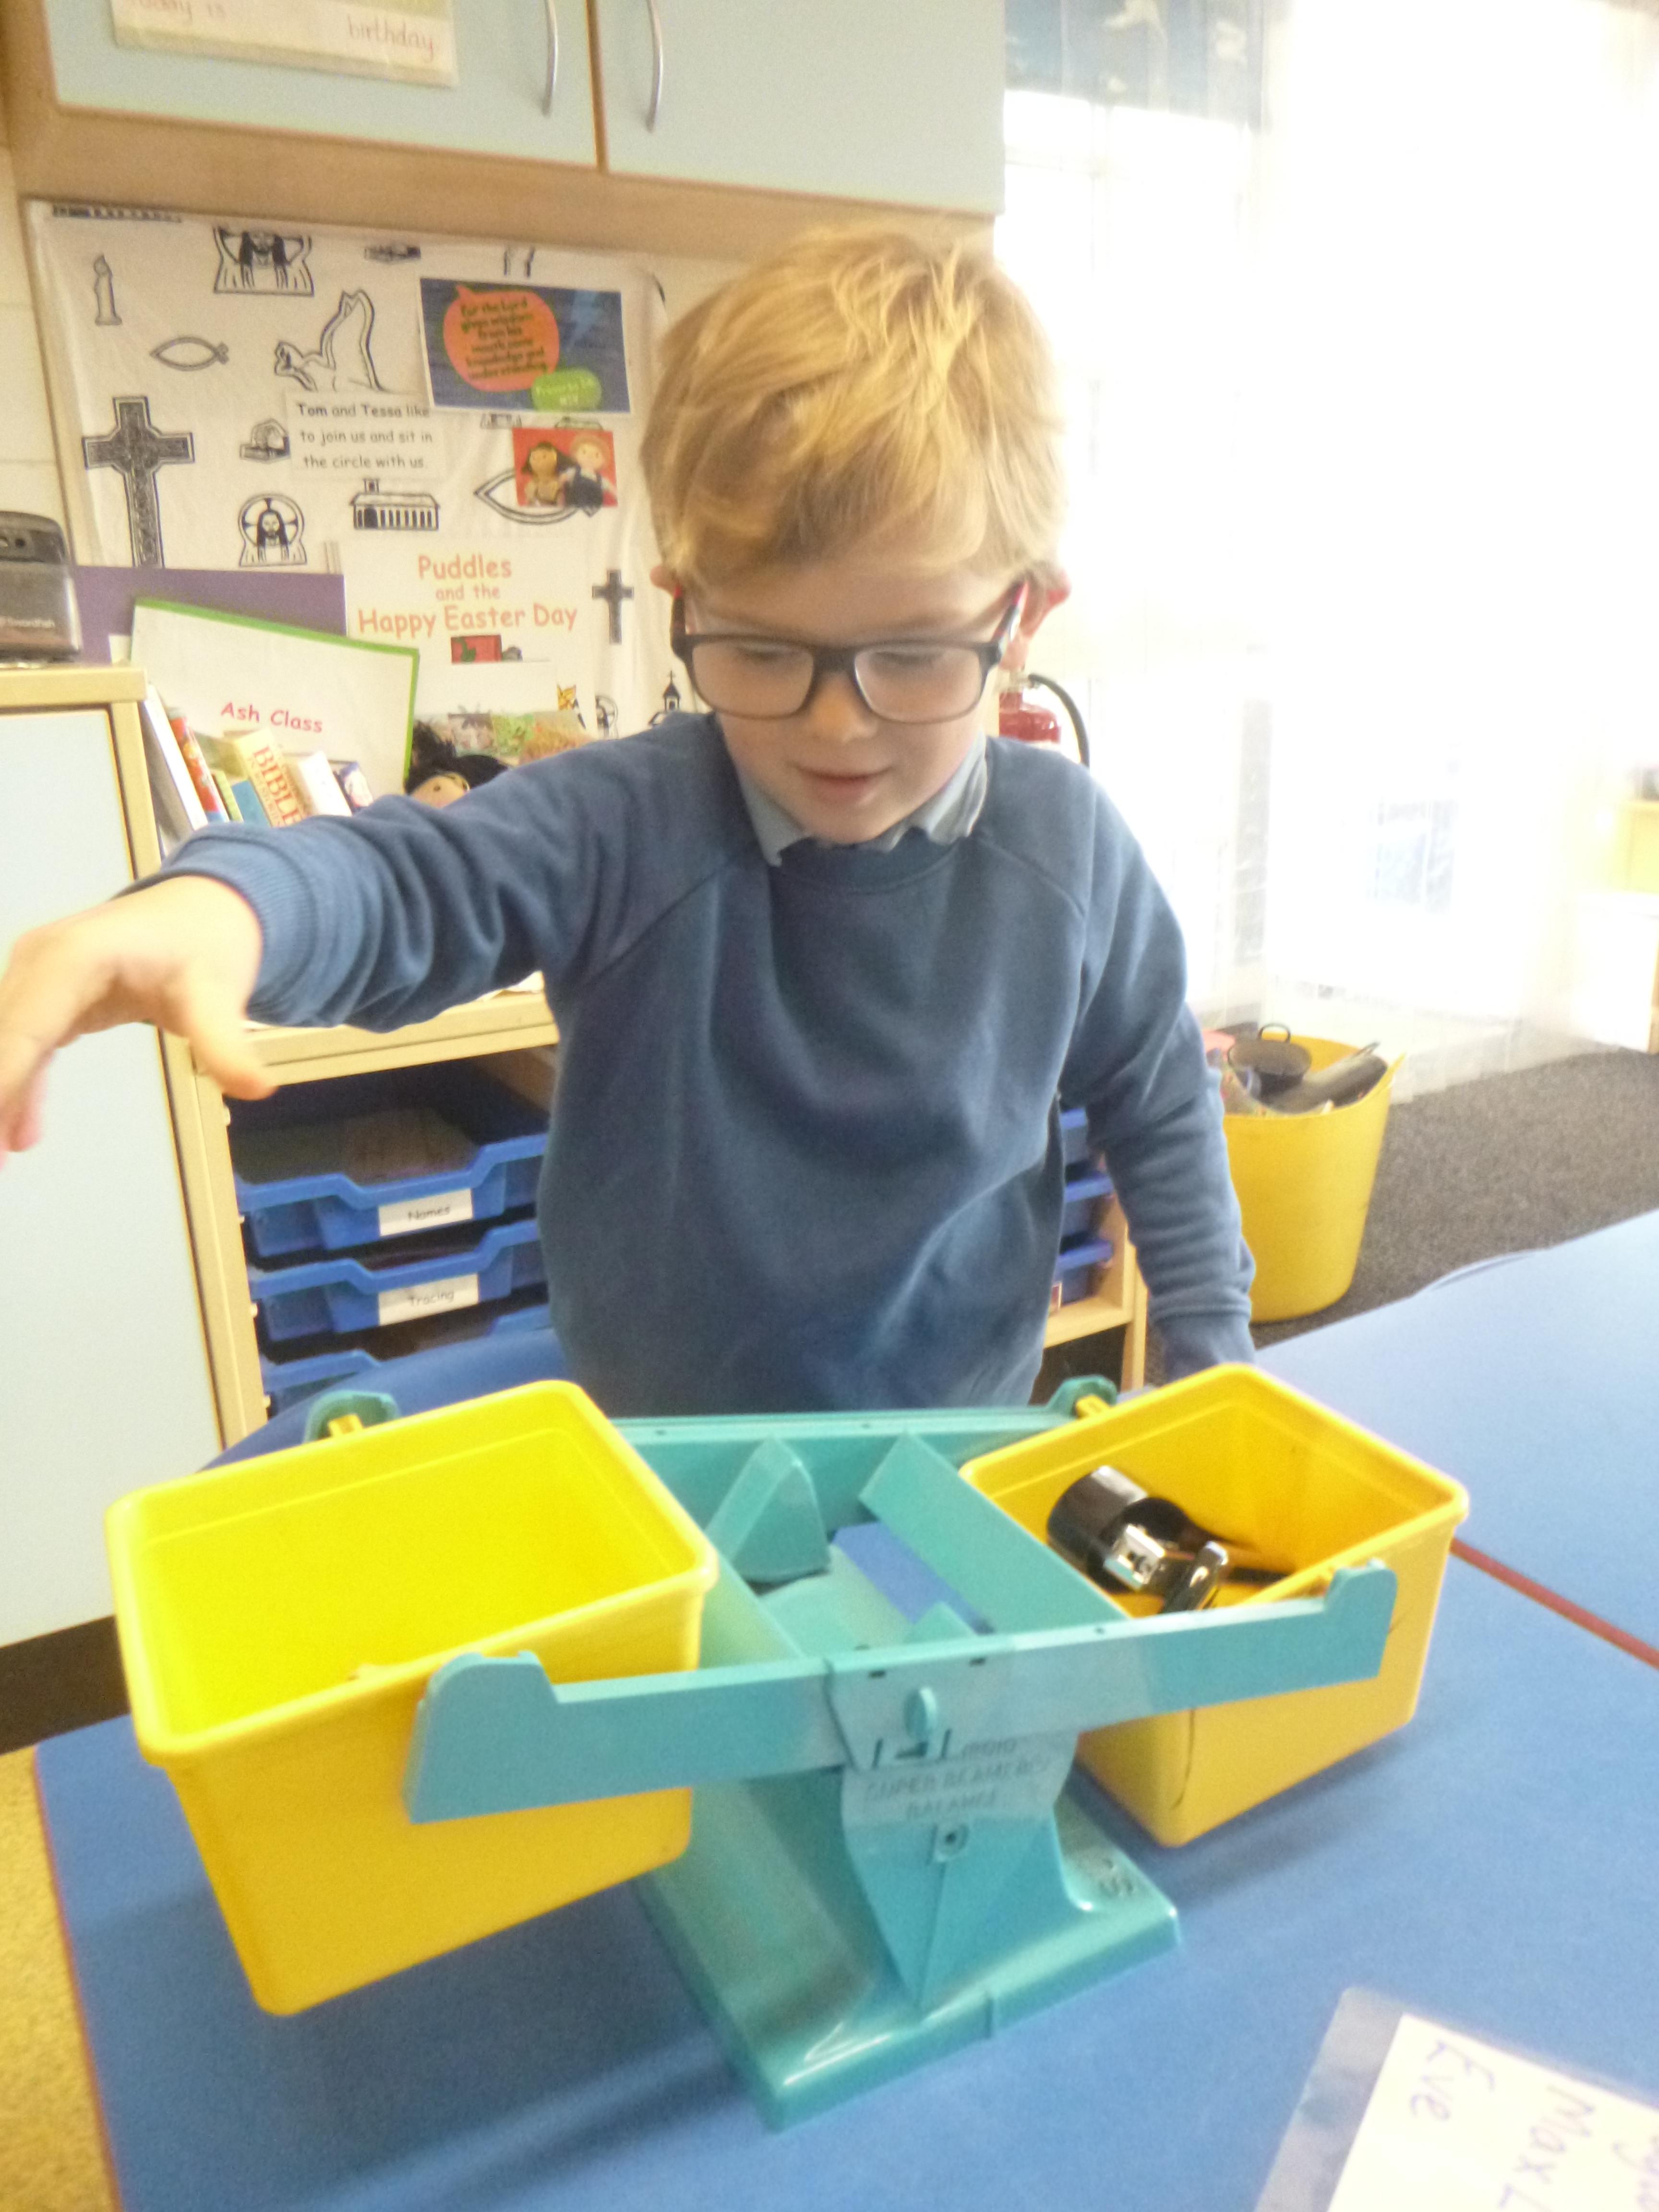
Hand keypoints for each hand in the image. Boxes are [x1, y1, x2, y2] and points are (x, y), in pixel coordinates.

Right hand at [0, 877, 271, 1160]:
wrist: (202, 911)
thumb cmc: (207, 947)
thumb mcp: (219, 995)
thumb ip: (225, 1043)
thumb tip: (258, 1088)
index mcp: (76, 955)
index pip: (25, 1028)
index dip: (4, 1082)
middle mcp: (41, 957)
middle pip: (2, 1037)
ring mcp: (35, 972)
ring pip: (5, 1041)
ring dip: (0, 1100)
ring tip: (1, 1164)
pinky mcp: (42, 991)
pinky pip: (20, 1043)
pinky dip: (16, 1087)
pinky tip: (20, 1135)